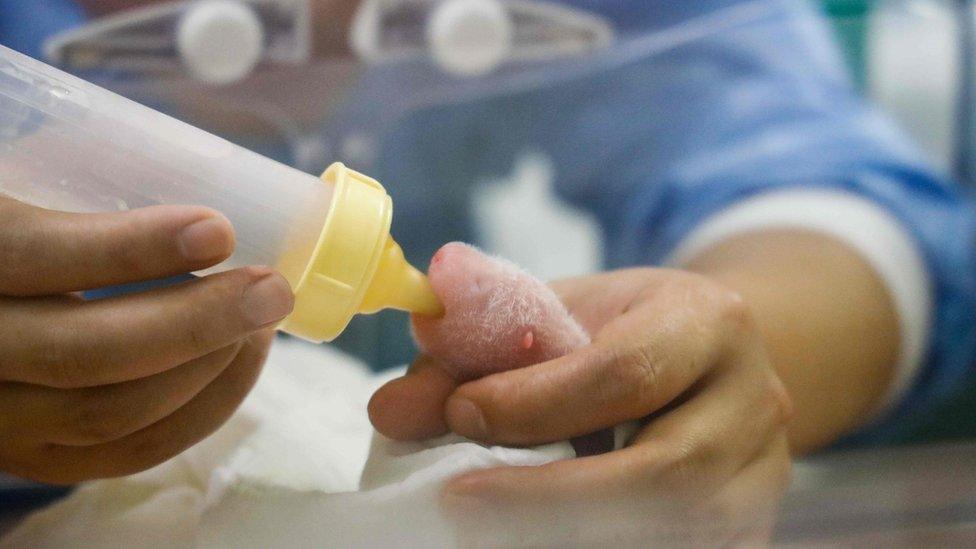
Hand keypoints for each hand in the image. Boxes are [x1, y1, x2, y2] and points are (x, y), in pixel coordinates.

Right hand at [0, 197, 292, 484]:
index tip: (219, 230)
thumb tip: (201, 182)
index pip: (33, 256)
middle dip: (195, 322)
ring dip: (208, 369)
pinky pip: (129, 452)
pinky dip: (200, 409)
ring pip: (110, 414)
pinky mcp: (33, 456)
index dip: (129, 248)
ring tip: (261, 320)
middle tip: (271, 288)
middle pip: (82, 354)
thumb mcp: (28, 186)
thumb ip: (73, 183)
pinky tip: (238, 360)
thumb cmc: (23, 223)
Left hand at [370, 268, 792, 544]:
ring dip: (573, 532)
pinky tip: (540, 537)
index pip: (625, 371)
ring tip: (488, 527)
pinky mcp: (753, 527)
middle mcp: (753, 401)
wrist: (709, 358)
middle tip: (458, 498)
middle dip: (550, 494)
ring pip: (681, 528)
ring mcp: (762, 474)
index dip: (537, 402)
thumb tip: (389, 408)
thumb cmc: (624, 329)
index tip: (461, 414)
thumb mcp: (555, 313)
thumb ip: (473, 350)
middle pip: (665, 471)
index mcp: (709, 321)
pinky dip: (606, 544)